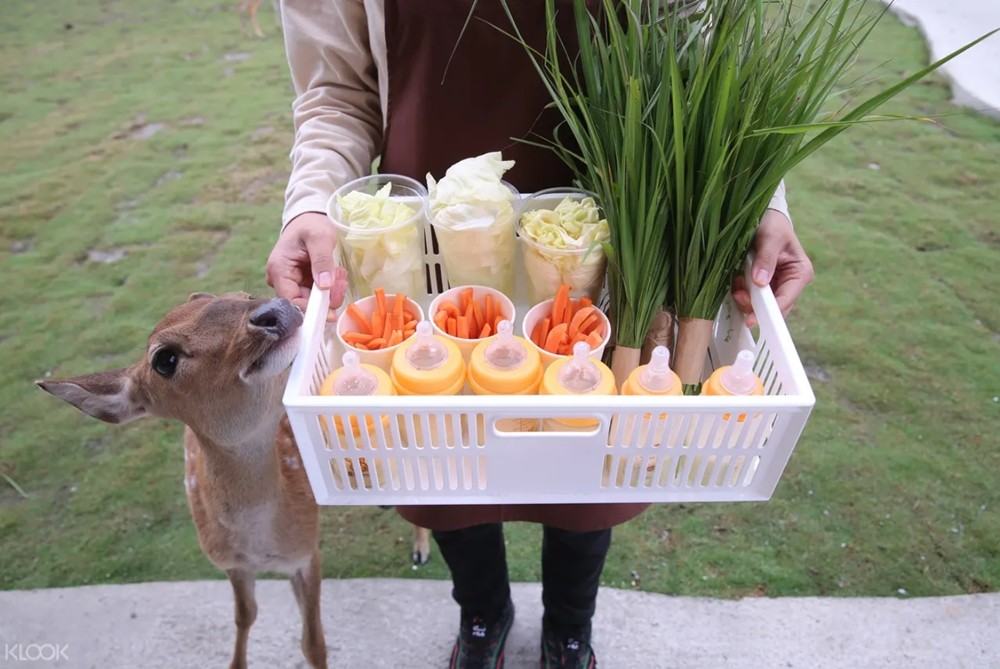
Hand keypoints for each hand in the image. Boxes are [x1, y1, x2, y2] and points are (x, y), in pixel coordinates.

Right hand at [266, 212, 348, 319]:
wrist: (310, 219)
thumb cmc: (312, 225)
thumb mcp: (320, 238)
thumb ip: (322, 261)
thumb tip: (324, 286)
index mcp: (278, 269)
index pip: (290, 301)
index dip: (310, 310)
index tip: (331, 312)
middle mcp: (280, 280)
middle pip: (303, 303)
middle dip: (326, 297)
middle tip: (341, 280)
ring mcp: (291, 283)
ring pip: (313, 300)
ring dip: (331, 291)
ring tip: (340, 273)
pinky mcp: (302, 283)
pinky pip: (318, 294)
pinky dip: (331, 288)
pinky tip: (337, 274)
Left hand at [732, 209, 813, 327]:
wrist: (763, 217)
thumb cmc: (772, 224)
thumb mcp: (770, 237)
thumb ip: (766, 259)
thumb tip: (761, 282)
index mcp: (800, 274)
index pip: (786, 300)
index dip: (769, 313)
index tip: (751, 320)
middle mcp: (789, 284)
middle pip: (772, 309)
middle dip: (753, 305)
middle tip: (738, 294)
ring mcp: (774, 286)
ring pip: (759, 305)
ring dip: (744, 298)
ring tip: (737, 281)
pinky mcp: (761, 286)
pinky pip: (749, 297)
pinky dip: (740, 292)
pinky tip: (736, 280)